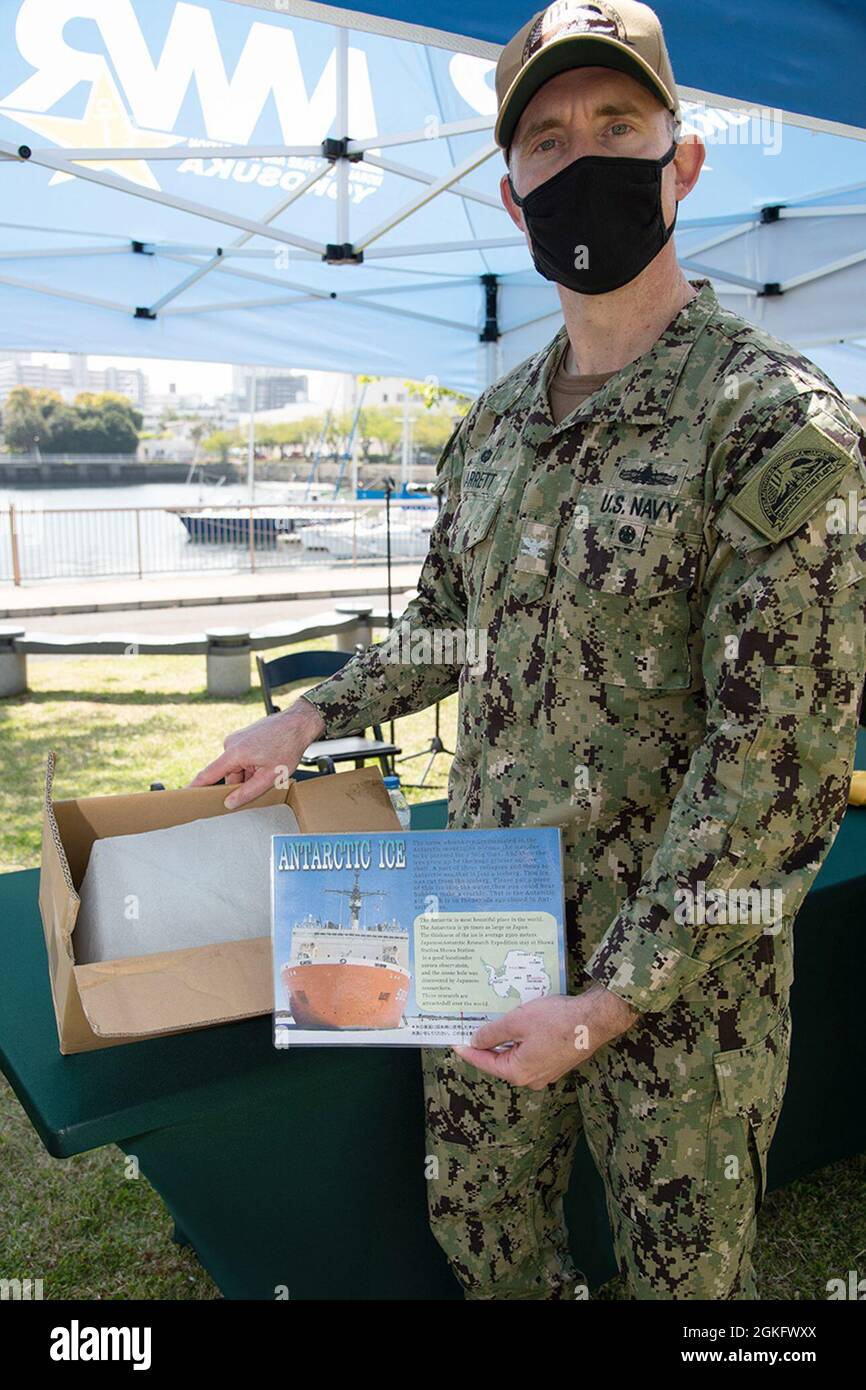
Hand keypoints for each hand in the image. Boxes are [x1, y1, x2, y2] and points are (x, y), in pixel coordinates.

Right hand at [187, 696, 325, 808]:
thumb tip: (229, 803)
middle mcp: (231, 744)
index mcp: (234, 753)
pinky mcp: (243, 737)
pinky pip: (241, 758)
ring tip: (269, 769)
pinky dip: (251, 765)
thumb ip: (248, 792)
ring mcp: (236, 739)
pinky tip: (267, 762)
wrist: (298, 723)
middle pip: (228, 774)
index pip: (209, 774)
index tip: (184, 795)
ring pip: (237, 767)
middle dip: (243, 783)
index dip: (196, 787)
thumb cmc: (288, 746)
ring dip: (249, 774)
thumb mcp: (271, 776)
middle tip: (263, 782)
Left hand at [453, 983, 638, 1090]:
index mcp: (519, 1072)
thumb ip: (493, 1033)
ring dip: (506, 1041)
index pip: (486, 1063)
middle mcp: (532, 1077)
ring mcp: (546, 1071)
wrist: (595, 1020)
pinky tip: (518, 1025)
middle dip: (487, 1045)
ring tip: (493, 1023)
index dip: (469, 1050)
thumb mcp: (517, 1022)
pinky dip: (521, 1041)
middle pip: (501, 1061)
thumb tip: (476, 1040)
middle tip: (471, 1028)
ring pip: (517, 1056)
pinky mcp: (557, 1061)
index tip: (454, 1042)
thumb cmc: (557, 1021)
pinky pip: (531, 1053)